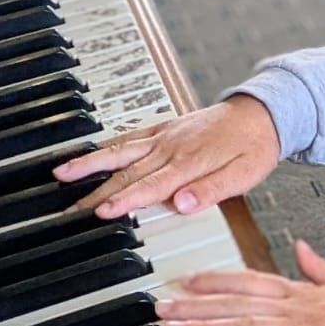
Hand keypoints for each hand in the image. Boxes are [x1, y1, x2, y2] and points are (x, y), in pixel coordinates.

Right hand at [53, 95, 280, 218]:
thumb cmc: (254, 146)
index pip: (151, 185)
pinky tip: (89, 155)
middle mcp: (172, 147)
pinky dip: (106, 147)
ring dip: (90, 163)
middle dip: (96, 193)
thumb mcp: (245, 174)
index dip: (125, 200)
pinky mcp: (164, 129)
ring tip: (62, 173)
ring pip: (120, 152)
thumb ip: (213, 189)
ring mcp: (165, 136)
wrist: (262, 113)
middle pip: (127, 173)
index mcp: (191, 161)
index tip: (103, 212)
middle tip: (71, 212)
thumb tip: (183, 203)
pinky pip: (129, 138)